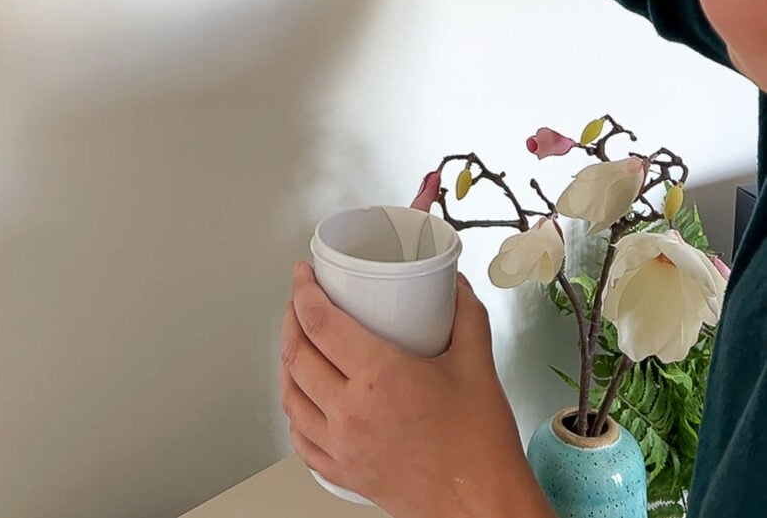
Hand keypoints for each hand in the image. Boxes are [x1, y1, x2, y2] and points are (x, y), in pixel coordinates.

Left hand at [280, 262, 552, 517]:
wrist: (482, 506)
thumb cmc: (479, 446)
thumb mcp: (478, 364)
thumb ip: (466, 314)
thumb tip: (454, 286)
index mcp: (379, 377)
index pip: (320, 323)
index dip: (303, 292)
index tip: (303, 275)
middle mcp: (351, 411)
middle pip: (297, 354)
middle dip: (291, 319)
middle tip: (300, 301)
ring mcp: (342, 445)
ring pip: (291, 394)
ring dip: (287, 361)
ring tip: (298, 341)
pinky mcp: (343, 472)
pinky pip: (300, 437)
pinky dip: (294, 409)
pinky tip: (304, 397)